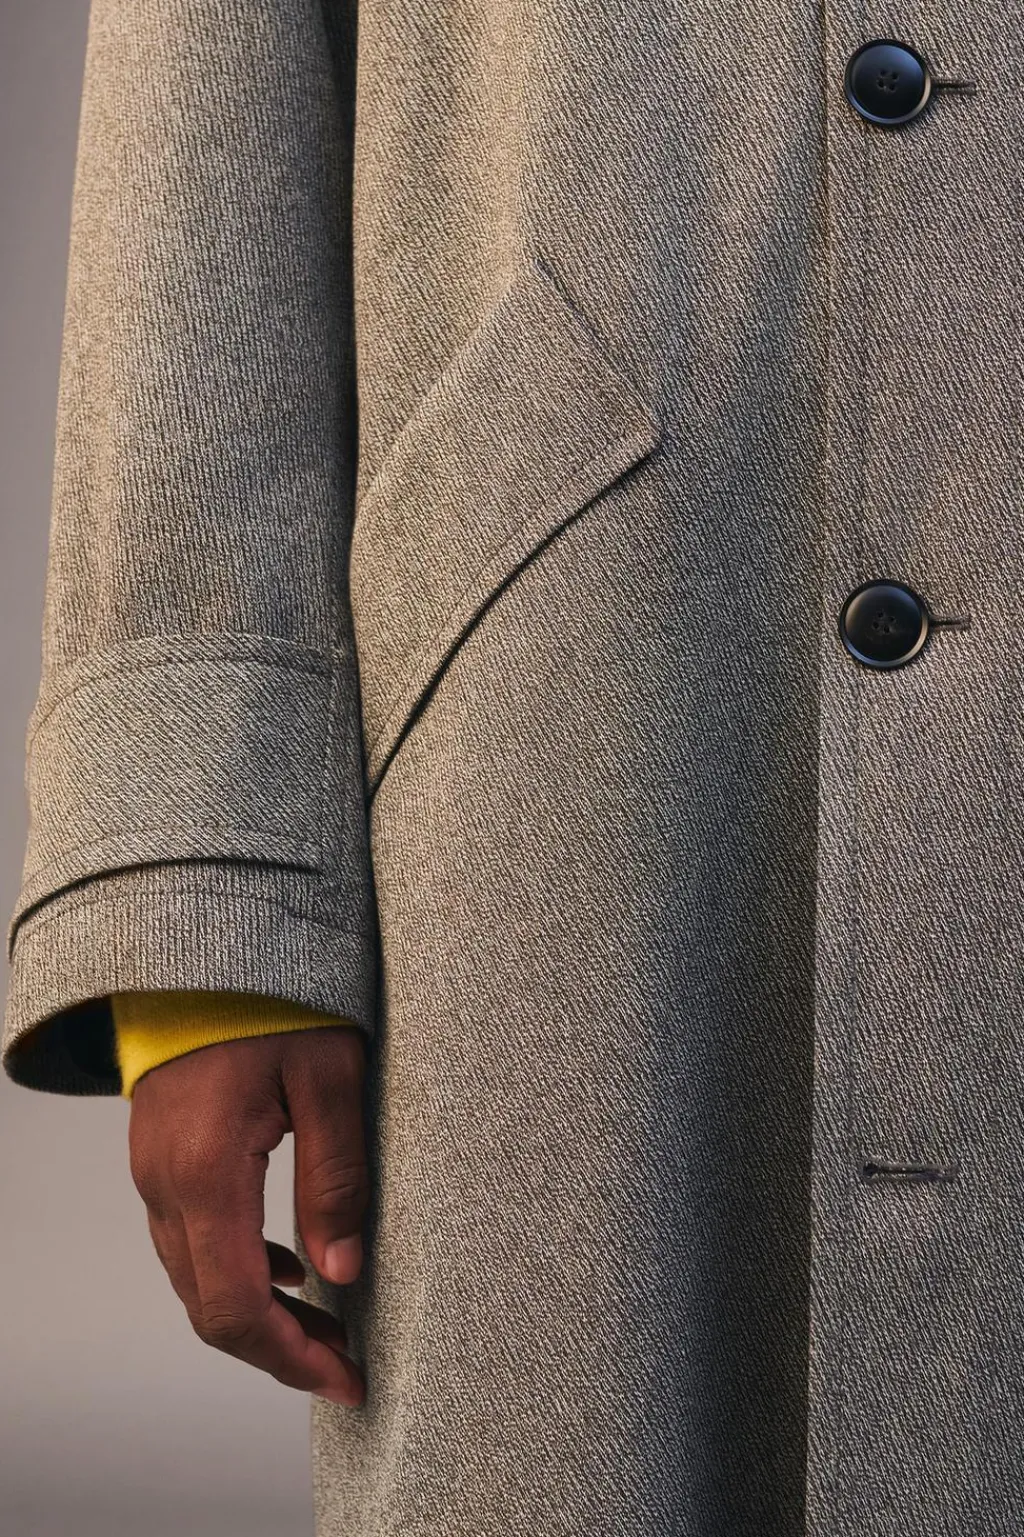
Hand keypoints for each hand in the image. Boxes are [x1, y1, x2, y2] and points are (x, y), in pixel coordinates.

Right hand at [127, 1025, 368, 1406]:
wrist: (207, 948)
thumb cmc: (275, 999)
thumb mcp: (329, 1078)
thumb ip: (336, 1177)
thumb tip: (343, 1273)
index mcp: (206, 1172)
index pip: (237, 1307)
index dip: (291, 1358)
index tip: (346, 1379)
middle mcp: (165, 1184)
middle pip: (210, 1309)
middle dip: (279, 1351)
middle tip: (346, 1364)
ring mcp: (153, 1171)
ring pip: (195, 1280)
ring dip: (258, 1315)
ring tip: (328, 1324)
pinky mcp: (160, 1156)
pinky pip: (189, 1241)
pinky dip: (236, 1272)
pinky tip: (288, 1266)